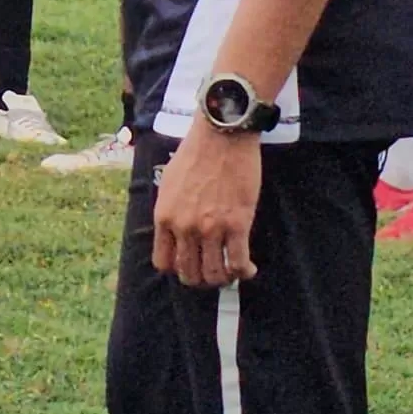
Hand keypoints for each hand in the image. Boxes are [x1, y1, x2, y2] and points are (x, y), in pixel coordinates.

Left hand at [152, 128, 262, 286]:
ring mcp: (211, 229)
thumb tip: (173, 228)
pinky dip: (244, 272)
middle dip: (201, 277)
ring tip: (232, 271)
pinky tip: (249, 269)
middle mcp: (185, 228)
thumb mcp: (169, 183)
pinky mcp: (237, 225)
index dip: (178, 268)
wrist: (222, 135)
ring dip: (224, 278)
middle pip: (189, 273)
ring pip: (214, 274)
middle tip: (213, 270)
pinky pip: (239, 263)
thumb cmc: (196, 153)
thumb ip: (170, 210)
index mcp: (165, 217)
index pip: (163, 262)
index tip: (190, 263)